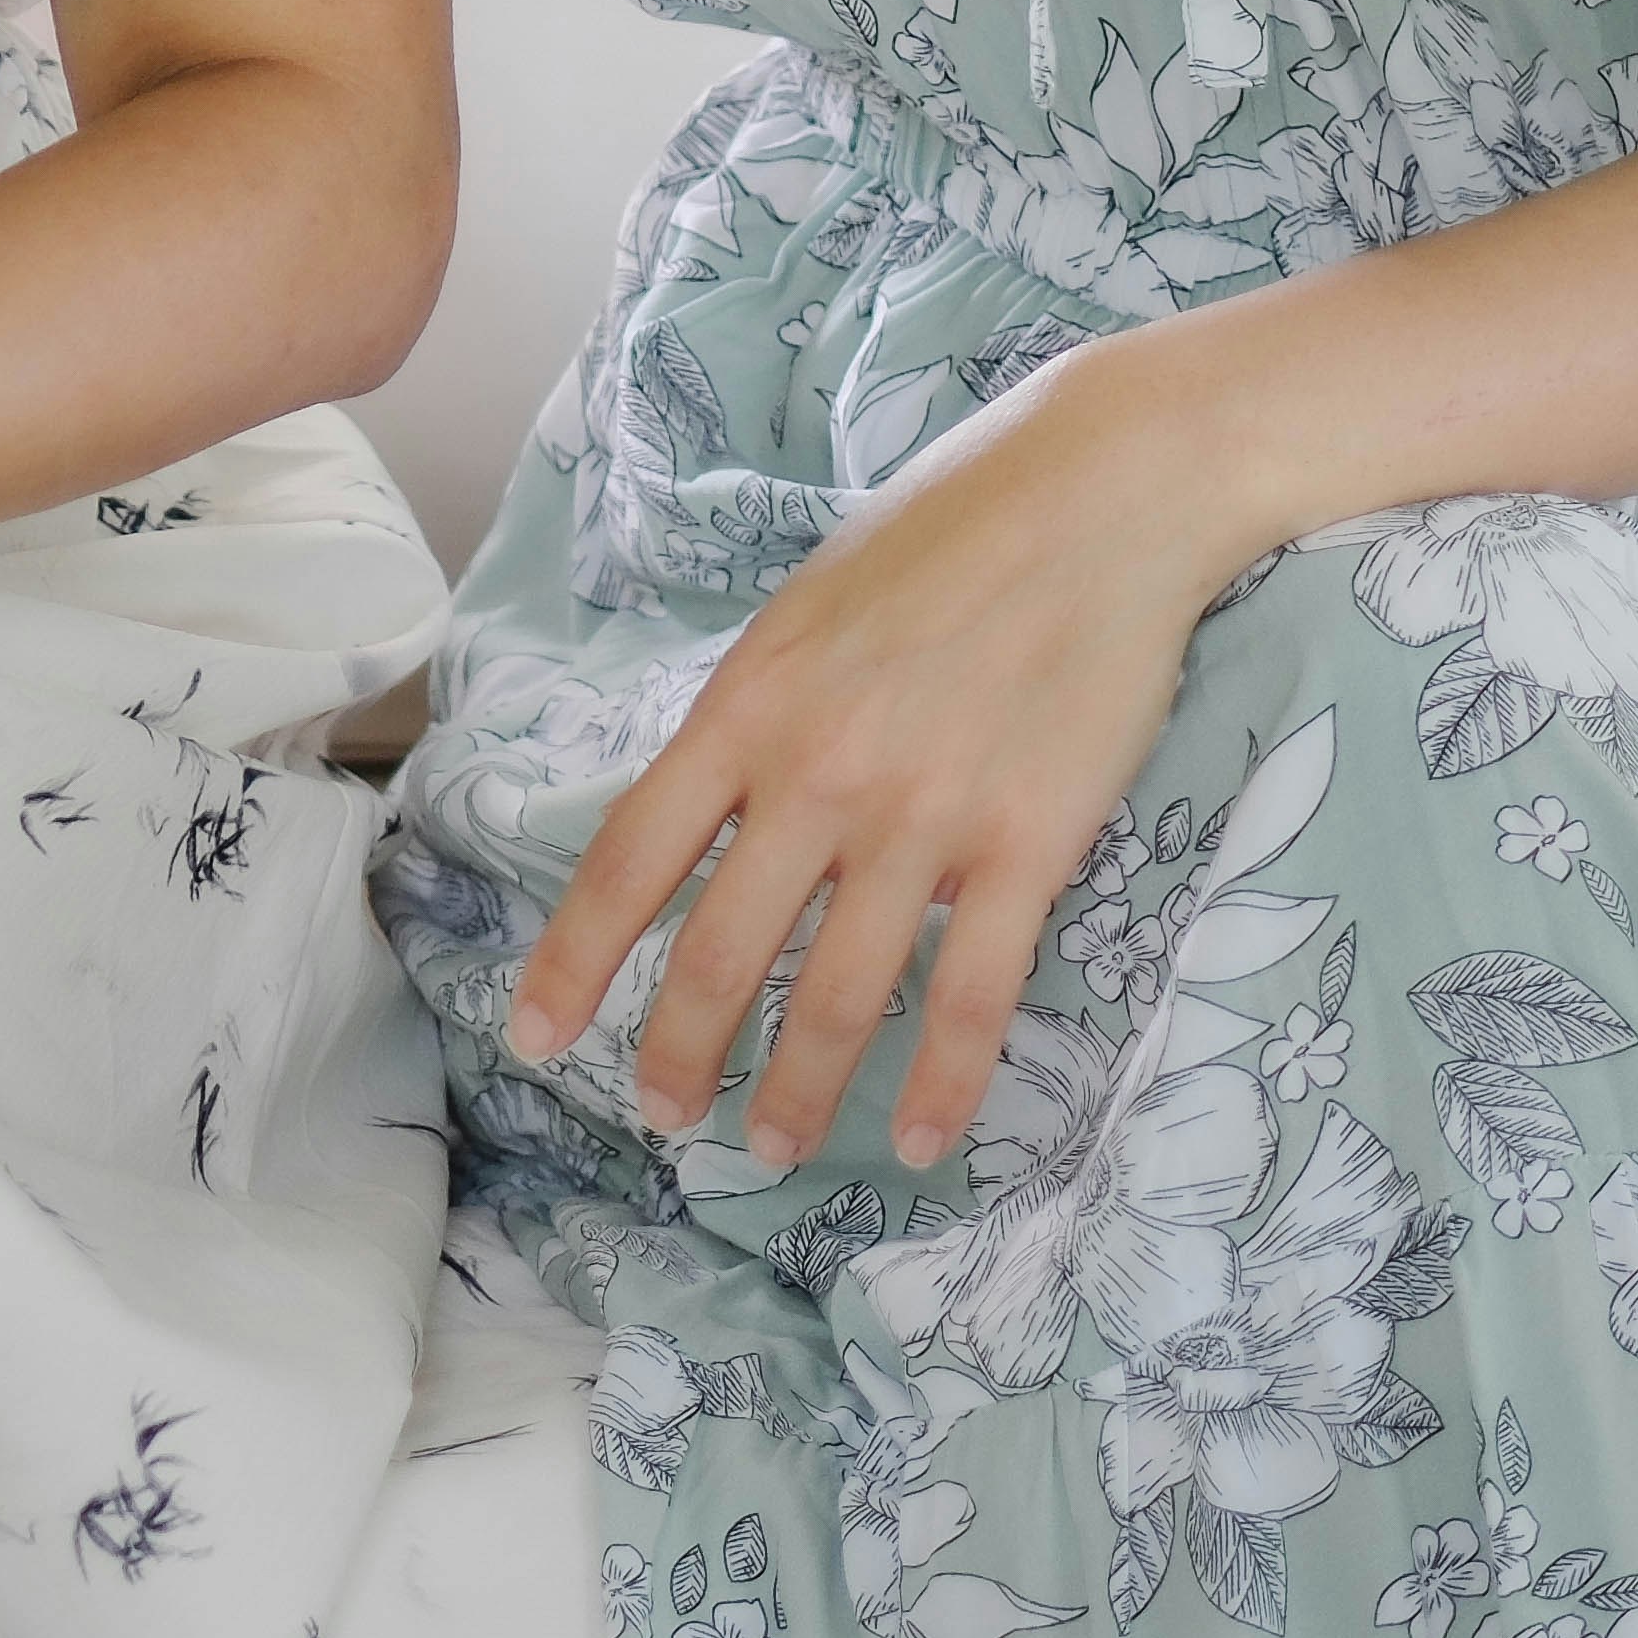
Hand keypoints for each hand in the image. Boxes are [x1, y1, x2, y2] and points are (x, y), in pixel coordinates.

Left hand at [503, 354, 1264, 1179]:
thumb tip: (712, 809)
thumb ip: (756, 717)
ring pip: (840, 993)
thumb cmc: (943, 535)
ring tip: (773, 1146)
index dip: (575, 960)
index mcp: (745, 707)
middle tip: (664, 1118)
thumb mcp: (804, 613)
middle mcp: (818, 772)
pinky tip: (915, 1138)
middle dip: (683, 1050)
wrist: (1099, 491)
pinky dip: (939, 1082)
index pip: (629, 859)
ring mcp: (925, 815)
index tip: (538, 1037)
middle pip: (724, 948)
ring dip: (799, 1087)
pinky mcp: (1030, 843)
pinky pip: (972, 993)